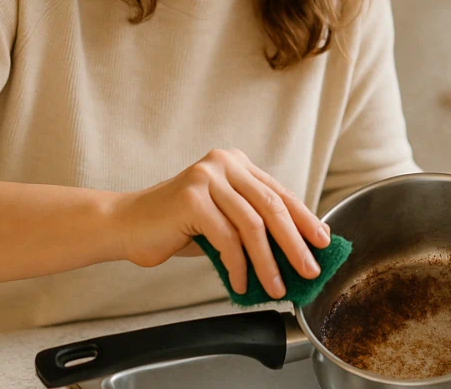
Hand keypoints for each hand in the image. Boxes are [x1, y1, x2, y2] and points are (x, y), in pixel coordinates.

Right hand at [110, 148, 331, 299]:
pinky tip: (241, 284)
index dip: (304, 219)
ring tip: (277, 287)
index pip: (279, 193)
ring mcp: (207, 177)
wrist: (127, 225)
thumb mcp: (222, 222)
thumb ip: (253, 226)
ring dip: (268, 262)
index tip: (323, 243)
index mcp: (235, 164)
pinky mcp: (192, 198)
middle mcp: (224, 163)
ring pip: (252, 225)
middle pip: (272, 206)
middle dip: (295, 242)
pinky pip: (226, 238)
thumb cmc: (175, 227)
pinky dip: (238, 266)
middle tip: (310, 269)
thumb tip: (297, 250)